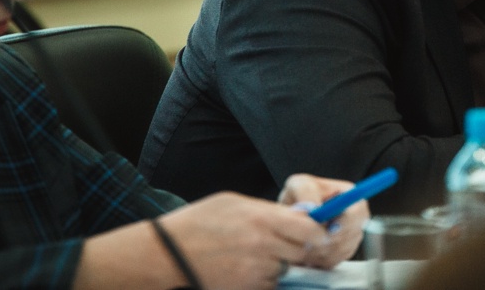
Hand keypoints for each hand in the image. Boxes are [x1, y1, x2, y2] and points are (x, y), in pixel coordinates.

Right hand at [158, 192, 327, 289]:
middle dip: (301, 247)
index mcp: (262, 219)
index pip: (310, 228)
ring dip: (281, 263)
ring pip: (287, 269)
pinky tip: (247, 268)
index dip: (317, 230)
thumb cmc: (198, 223)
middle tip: (289, 242)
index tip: (318, 229)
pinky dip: (265, 278)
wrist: (166, 254)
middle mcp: (263, 246)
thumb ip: (269, 210)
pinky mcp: (246, 289)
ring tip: (258, 253)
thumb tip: (298, 214)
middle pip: (303, 251)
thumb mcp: (235, 203)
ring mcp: (255, 271)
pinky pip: (269, 284)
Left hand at [278, 173, 367, 267]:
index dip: (346, 223)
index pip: (358, 211)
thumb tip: (314, 209)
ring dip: (322, 252)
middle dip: (329, 241)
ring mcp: (350, 235)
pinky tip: (307, 253)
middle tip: (308, 242)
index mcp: (350, 195)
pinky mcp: (341, 252)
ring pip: (343, 250)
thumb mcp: (298, 185)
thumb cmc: (299, 195)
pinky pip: (335, 260)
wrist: (291, 214)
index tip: (328, 230)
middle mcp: (355, 216)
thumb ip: (306, 193)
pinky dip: (319, 260)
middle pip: (352, 235)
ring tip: (303, 246)